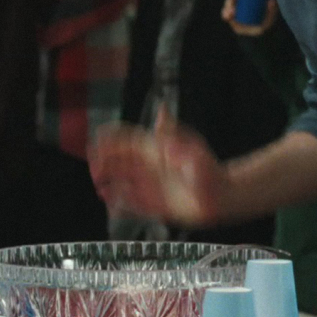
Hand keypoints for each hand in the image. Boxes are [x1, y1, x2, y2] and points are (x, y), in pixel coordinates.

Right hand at [88, 108, 225, 225]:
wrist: (220, 197)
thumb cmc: (209, 170)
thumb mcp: (193, 149)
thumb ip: (174, 136)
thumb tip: (163, 113)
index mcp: (154, 149)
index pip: (126, 139)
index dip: (110, 138)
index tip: (97, 142)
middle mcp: (148, 166)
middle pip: (117, 158)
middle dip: (102, 161)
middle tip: (95, 170)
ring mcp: (149, 184)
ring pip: (120, 179)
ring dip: (106, 180)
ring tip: (99, 185)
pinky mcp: (152, 203)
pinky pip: (129, 201)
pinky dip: (117, 200)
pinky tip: (108, 200)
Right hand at [221, 0, 277, 36]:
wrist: (260, 36)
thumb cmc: (266, 22)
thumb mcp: (271, 14)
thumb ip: (272, 9)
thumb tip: (272, 1)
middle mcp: (240, 1)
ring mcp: (235, 9)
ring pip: (228, 2)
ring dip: (228, 3)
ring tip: (232, 8)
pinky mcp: (231, 18)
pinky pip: (226, 14)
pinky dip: (225, 14)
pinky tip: (227, 16)